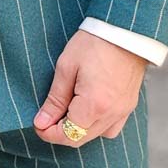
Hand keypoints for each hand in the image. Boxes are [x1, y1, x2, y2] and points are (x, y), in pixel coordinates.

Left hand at [33, 31, 147, 146]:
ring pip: (96, 135)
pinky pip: (111, 127)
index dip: (48, 133)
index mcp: (94, 105)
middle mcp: (111, 113)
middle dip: (61, 133)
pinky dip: (96, 125)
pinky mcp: (129, 104)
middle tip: (47, 118)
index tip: (38, 124)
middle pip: (81, 138)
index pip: (67, 135)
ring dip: (78, 130)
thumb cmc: (94, 43)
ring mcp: (123, 110)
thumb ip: (55, 100)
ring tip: (66, 112)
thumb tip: (42, 122)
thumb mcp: (66, 68)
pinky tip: (87, 110)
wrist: (125, 28)